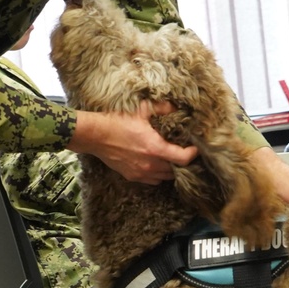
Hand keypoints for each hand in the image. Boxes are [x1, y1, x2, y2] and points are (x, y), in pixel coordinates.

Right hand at [68, 101, 198, 184]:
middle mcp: (150, 164)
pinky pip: (152, 180)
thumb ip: (163, 108)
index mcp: (155, 148)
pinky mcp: (131, 176)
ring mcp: (141, 172)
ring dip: (170, 169)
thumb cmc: (116, 121)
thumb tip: (177, 107)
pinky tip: (155, 164)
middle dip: (181, 161)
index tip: (194, 146)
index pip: (184, 158)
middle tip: (182, 150)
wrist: (94, 135)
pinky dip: (157, 174)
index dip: (193, 153)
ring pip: (165, 177)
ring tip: (169, 158)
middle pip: (176, 170)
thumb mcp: (142, 110)